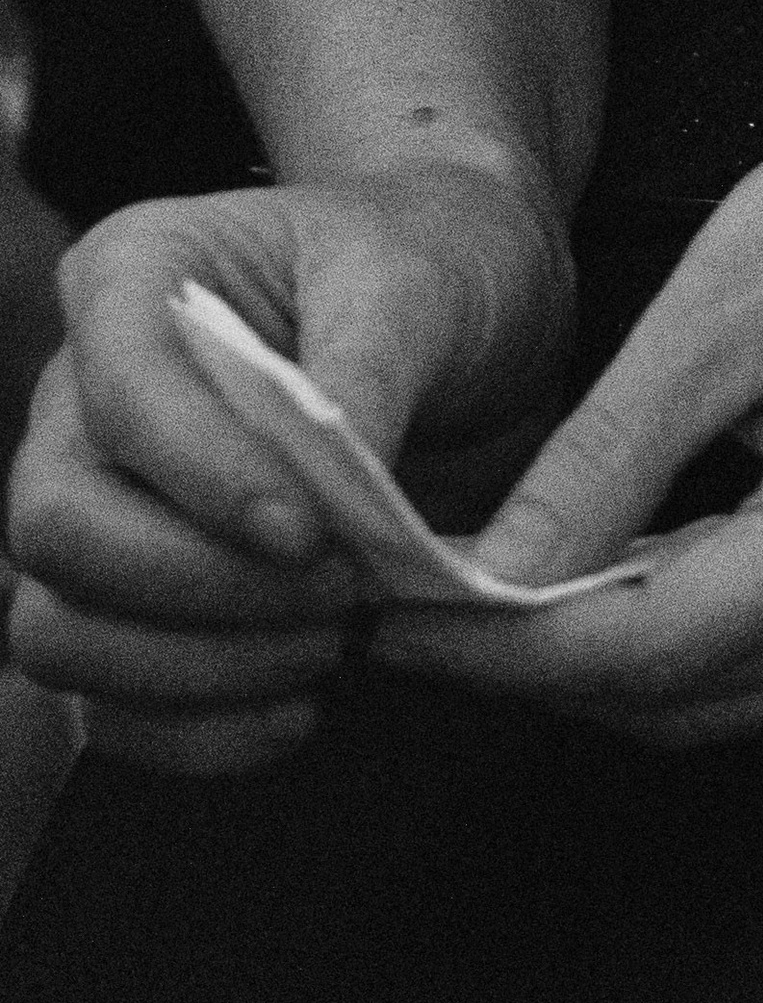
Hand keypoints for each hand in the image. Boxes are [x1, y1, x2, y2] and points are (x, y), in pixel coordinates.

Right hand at [5, 158, 574, 773]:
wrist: (465, 318)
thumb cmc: (431, 270)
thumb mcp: (421, 284)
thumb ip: (369, 371)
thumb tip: (338, 487)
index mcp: (135, 274)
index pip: (120, 395)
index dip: (200, 478)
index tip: (310, 533)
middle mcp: (82, 393)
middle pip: (57, 528)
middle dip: (195, 587)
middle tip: (338, 596)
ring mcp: (92, 503)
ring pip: (56, 631)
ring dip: (194, 670)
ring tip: (332, 645)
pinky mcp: (127, 601)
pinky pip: (103, 705)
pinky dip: (194, 731)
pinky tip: (297, 709)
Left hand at [373, 0, 762, 747]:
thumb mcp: (715, 309)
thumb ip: (600, 462)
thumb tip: (482, 583)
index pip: (652, 643)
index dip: (505, 648)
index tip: (389, 618)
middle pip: (681, 697)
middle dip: (532, 663)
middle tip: (404, 607)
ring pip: (717, 701)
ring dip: (592, 660)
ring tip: (473, 596)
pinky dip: (666, 634)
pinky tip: (587, 576)